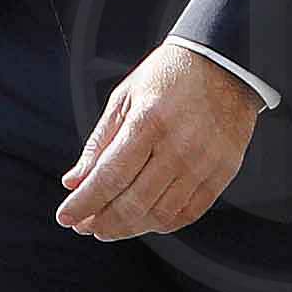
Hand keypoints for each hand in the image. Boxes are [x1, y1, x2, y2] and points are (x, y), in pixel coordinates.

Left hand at [60, 40, 262, 240]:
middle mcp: (179, 146)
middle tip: (84, 226)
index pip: (109, 177)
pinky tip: (144, 220)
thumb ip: (100, 143)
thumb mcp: (125, 98)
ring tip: (110, 226)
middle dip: (101, 222)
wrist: (225, 63)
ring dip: (128, 228)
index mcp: (149, 122)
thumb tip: (75, 181)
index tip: (66, 216)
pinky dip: (161, 224)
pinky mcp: (222, 172)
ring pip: (159, 215)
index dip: (84, 203)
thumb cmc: (170, 76)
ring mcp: (204, 162)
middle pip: (133, 203)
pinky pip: (189, 213)